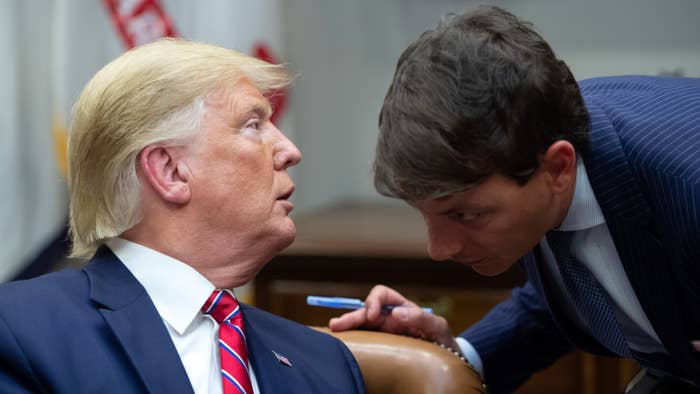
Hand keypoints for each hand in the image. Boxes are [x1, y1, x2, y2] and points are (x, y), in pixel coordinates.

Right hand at [328, 285, 457, 348]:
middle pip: (365, 312)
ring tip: (333, 332)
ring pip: (360, 327)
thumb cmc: (443, 340)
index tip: (372, 316)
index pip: (382, 295)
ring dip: (347, 328)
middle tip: (337, 325)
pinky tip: (341, 345)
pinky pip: (363, 342)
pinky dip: (352, 341)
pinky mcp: (379, 348)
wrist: (446, 361)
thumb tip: (396, 313)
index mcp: (401, 308)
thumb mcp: (438, 327)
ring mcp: (383, 334)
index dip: (373, 301)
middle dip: (351, 317)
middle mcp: (388, 319)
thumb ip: (421, 318)